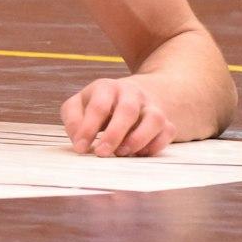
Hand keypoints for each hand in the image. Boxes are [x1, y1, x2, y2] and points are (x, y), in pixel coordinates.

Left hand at [60, 77, 174, 157]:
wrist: (132, 94)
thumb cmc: (99, 104)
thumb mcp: (79, 104)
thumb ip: (73, 119)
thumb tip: (78, 140)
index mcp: (107, 88)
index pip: (98, 106)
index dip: (88, 129)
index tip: (80, 148)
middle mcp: (132, 94)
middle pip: (128, 110)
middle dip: (114, 135)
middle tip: (102, 153)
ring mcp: (151, 106)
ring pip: (154, 119)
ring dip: (138, 140)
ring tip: (121, 153)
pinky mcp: (165, 120)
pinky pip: (167, 132)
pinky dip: (155, 146)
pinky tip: (139, 154)